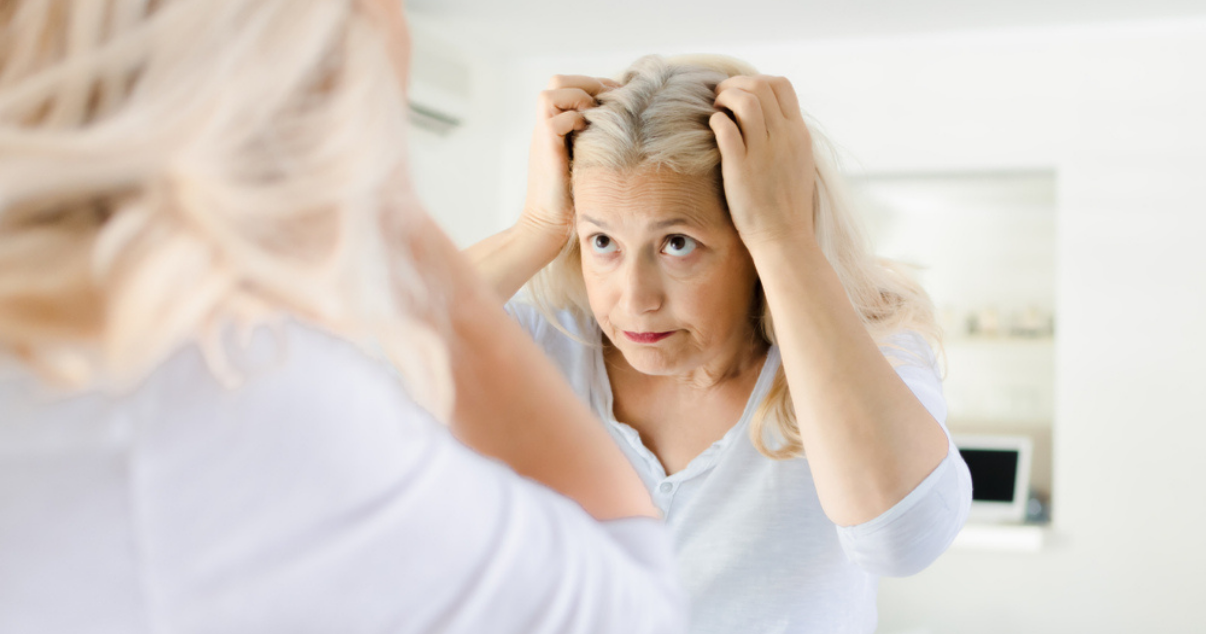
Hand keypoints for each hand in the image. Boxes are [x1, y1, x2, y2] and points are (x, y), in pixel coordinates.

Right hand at [519, 74, 618, 241]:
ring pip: (553, 90)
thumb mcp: (591, 161)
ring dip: (580, 97)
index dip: (596, 85)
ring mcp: (543, 134)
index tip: (623, 96)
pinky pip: (557, 116)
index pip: (571, 86)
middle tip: (615, 98)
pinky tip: (593, 137)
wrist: (550, 225)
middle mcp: (547, 126)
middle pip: (558, 80)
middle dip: (589, 83)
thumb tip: (635, 124)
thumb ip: (599, 140)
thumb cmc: (575, 200)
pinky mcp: (544, 145)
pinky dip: (577, 119)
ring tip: (600, 116)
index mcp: (557, 127)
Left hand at [709, 75, 816, 249]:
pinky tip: (713, 129)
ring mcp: (764, 151)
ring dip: (725, 98)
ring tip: (717, 110)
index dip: (757, 81)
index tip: (742, 94)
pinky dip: (717, 121)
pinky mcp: (742, 167)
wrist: (783, 237)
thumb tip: (769, 117)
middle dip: (735, 84)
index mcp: (798, 133)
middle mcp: (784, 137)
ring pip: (746, 101)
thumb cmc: (786, 203)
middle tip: (721, 98)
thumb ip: (787, 136)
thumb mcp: (798, 162)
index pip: (782, 85)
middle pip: (761, 86)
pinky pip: (726, 129)